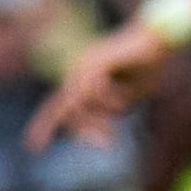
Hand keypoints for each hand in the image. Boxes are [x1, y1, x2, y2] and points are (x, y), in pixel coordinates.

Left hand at [25, 25, 162, 151]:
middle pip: (67, 110)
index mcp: (81, 79)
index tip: (33, 147)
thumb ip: (108, 115)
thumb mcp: (125, 100)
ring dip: (101, 117)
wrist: (157, 43)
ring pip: (80, 104)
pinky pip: (96, 92)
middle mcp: (78, 70)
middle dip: (85, 130)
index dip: (44, 126)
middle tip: (107, 145)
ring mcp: (85, 64)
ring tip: (120, 118)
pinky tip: (126, 94)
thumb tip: (97, 134)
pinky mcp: (98, 61)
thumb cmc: (144, 69)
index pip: (56, 106)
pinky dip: (112, 100)